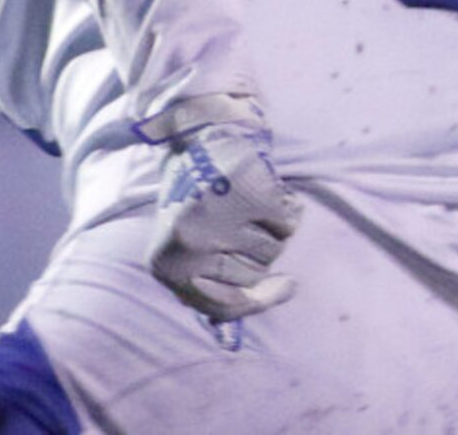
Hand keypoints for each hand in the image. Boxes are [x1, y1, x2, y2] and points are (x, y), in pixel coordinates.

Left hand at [133, 90, 302, 319]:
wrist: (199, 129)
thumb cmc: (193, 192)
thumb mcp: (182, 242)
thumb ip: (206, 283)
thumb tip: (245, 327)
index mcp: (167, 264)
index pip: (223, 305)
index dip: (259, 301)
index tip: (288, 286)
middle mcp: (191, 245)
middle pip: (253, 276)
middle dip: (258, 251)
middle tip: (243, 219)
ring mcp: (221, 220)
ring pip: (274, 249)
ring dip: (272, 228)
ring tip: (248, 201)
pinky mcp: (252, 194)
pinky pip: (290, 222)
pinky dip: (288, 208)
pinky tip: (269, 188)